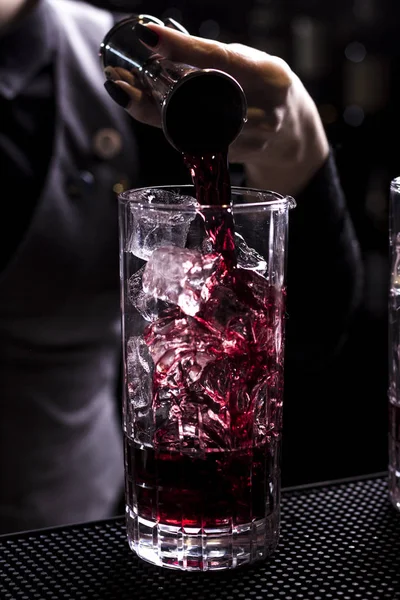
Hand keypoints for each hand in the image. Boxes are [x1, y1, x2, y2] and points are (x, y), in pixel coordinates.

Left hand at [109, 23, 328, 195]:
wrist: (292, 135)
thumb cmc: (265, 88)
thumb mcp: (252, 64)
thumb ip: (217, 59)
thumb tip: (162, 45)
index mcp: (268, 75)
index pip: (221, 58)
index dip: (183, 48)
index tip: (148, 37)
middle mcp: (261, 110)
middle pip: (196, 101)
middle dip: (150, 92)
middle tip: (118, 79)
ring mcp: (248, 140)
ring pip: (187, 127)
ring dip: (148, 110)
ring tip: (123, 90)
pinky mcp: (233, 160)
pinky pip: (190, 142)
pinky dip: (163, 126)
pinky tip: (143, 110)